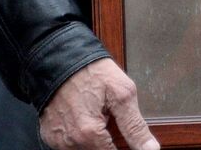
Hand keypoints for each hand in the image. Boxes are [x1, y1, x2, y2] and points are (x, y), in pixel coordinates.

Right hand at [39, 58, 158, 149]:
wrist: (60, 60)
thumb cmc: (92, 73)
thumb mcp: (122, 94)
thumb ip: (135, 126)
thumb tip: (151, 149)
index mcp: (88, 135)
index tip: (126, 138)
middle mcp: (69, 144)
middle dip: (109, 143)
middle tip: (111, 120)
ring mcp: (57, 141)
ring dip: (95, 141)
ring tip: (100, 115)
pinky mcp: (49, 136)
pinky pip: (68, 145)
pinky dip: (80, 136)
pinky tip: (86, 118)